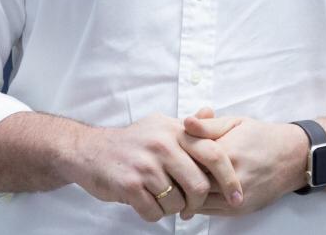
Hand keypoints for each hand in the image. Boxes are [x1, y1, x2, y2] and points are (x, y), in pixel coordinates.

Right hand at [68, 108, 244, 222]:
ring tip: (162, 200)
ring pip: (176, 202)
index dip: (229, 177)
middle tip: (190, 207)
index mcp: (174, 130)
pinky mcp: (128, 184)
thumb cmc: (131, 142)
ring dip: (173, 209)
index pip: (214, 153)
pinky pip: (154, 212)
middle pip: (198, 184)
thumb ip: (188, 125)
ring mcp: (144, 165)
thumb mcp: (160, 126)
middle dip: (197, 202)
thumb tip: (210, 112)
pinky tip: (147, 203)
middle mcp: (161, 144)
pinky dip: (154, 214)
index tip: (237, 195)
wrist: (88, 151)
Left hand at [179, 114, 309, 218]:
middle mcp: (232, 179)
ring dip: (185, 192)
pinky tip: (192, 192)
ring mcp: (236, 197)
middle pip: (191, 182)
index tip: (168, 152)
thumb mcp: (235, 123)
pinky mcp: (239, 209)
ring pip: (197, 201)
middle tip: (166, 169)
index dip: (175, 157)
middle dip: (178, 176)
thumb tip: (186, 122)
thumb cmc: (260, 136)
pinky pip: (209, 211)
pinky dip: (197, 203)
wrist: (290, 157)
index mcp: (228, 153)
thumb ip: (208, 125)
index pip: (189, 159)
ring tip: (176, 181)